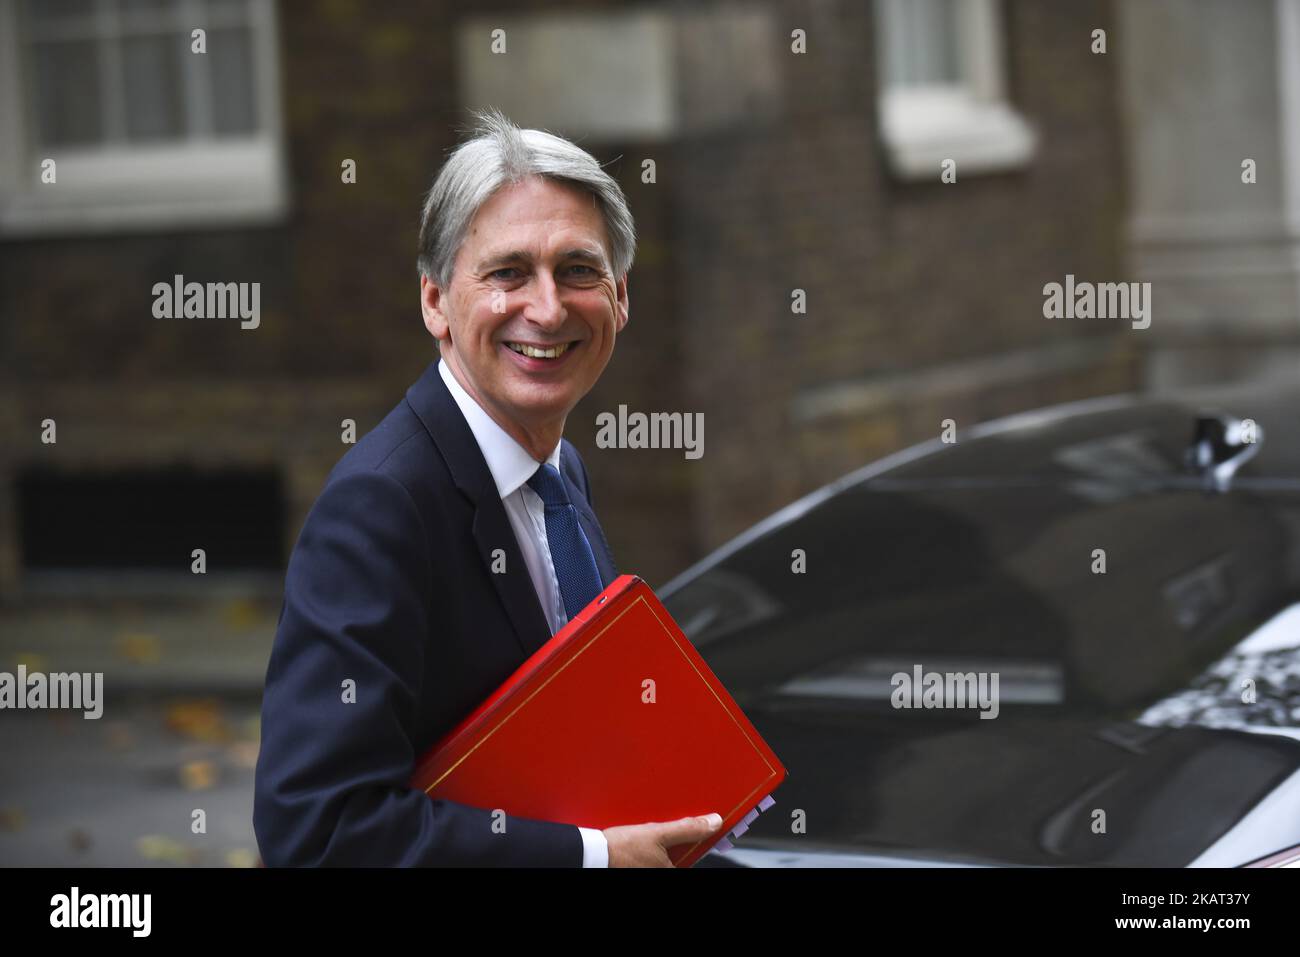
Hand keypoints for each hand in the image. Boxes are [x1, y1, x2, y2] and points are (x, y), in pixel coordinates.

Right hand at [603, 812, 723, 866]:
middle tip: (666, 829)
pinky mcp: (640, 865)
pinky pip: (655, 853)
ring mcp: (650, 868)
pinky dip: (654, 844)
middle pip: (679, 853)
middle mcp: (661, 871)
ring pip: (666, 852)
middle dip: (676, 839)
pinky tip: (645, 836)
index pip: (692, 856)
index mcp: (670, 870)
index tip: (700, 827)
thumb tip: (713, 822)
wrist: (593, 851)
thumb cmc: (621, 847)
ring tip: (653, 831)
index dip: (696, 841)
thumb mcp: (658, 833)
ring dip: (665, 840)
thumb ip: (688, 829)